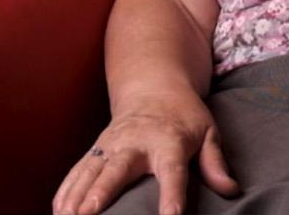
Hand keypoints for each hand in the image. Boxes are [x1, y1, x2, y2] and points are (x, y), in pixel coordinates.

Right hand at [52, 94, 240, 214]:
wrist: (153, 86)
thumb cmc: (184, 116)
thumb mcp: (208, 132)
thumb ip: (215, 161)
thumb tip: (230, 190)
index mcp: (169, 141)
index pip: (172, 171)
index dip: (171, 195)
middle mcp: (135, 142)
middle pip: (118, 169)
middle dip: (102, 191)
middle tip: (90, 213)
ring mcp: (111, 145)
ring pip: (90, 170)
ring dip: (76, 194)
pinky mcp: (96, 149)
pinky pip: (78, 170)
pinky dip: (66, 190)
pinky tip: (58, 210)